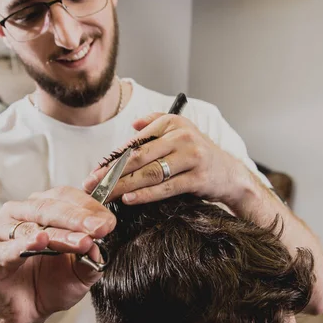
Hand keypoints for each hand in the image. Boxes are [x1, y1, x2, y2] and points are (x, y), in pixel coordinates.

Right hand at [0, 187, 114, 322]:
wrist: (27, 313)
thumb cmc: (52, 284)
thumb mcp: (81, 272)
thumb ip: (91, 257)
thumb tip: (99, 244)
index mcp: (43, 209)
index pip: (67, 197)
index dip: (89, 207)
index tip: (109, 222)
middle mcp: (20, 213)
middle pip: (50, 206)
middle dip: (78, 217)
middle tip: (100, 228)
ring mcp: (1, 232)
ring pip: (32, 224)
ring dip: (59, 233)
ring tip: (80, 241)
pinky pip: (7, 248)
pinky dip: (24, 244)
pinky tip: (40, 241)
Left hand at [83, 112, 249, 205]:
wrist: (230, 174)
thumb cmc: (198, 154)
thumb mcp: (180, 132)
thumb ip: (156, 124)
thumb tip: (133, 125)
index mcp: (172, 124)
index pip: (135, 143)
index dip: (112, 158)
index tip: (95, 171)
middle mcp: (182, 137)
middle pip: (139, 158)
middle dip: (111, 173)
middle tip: (92, 184)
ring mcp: (191, 158)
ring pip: (150, 173)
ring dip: (124, 185)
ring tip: (105, 194)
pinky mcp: (198, 178)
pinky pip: (166, 188)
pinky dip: (146, 194)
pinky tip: (128, 199)